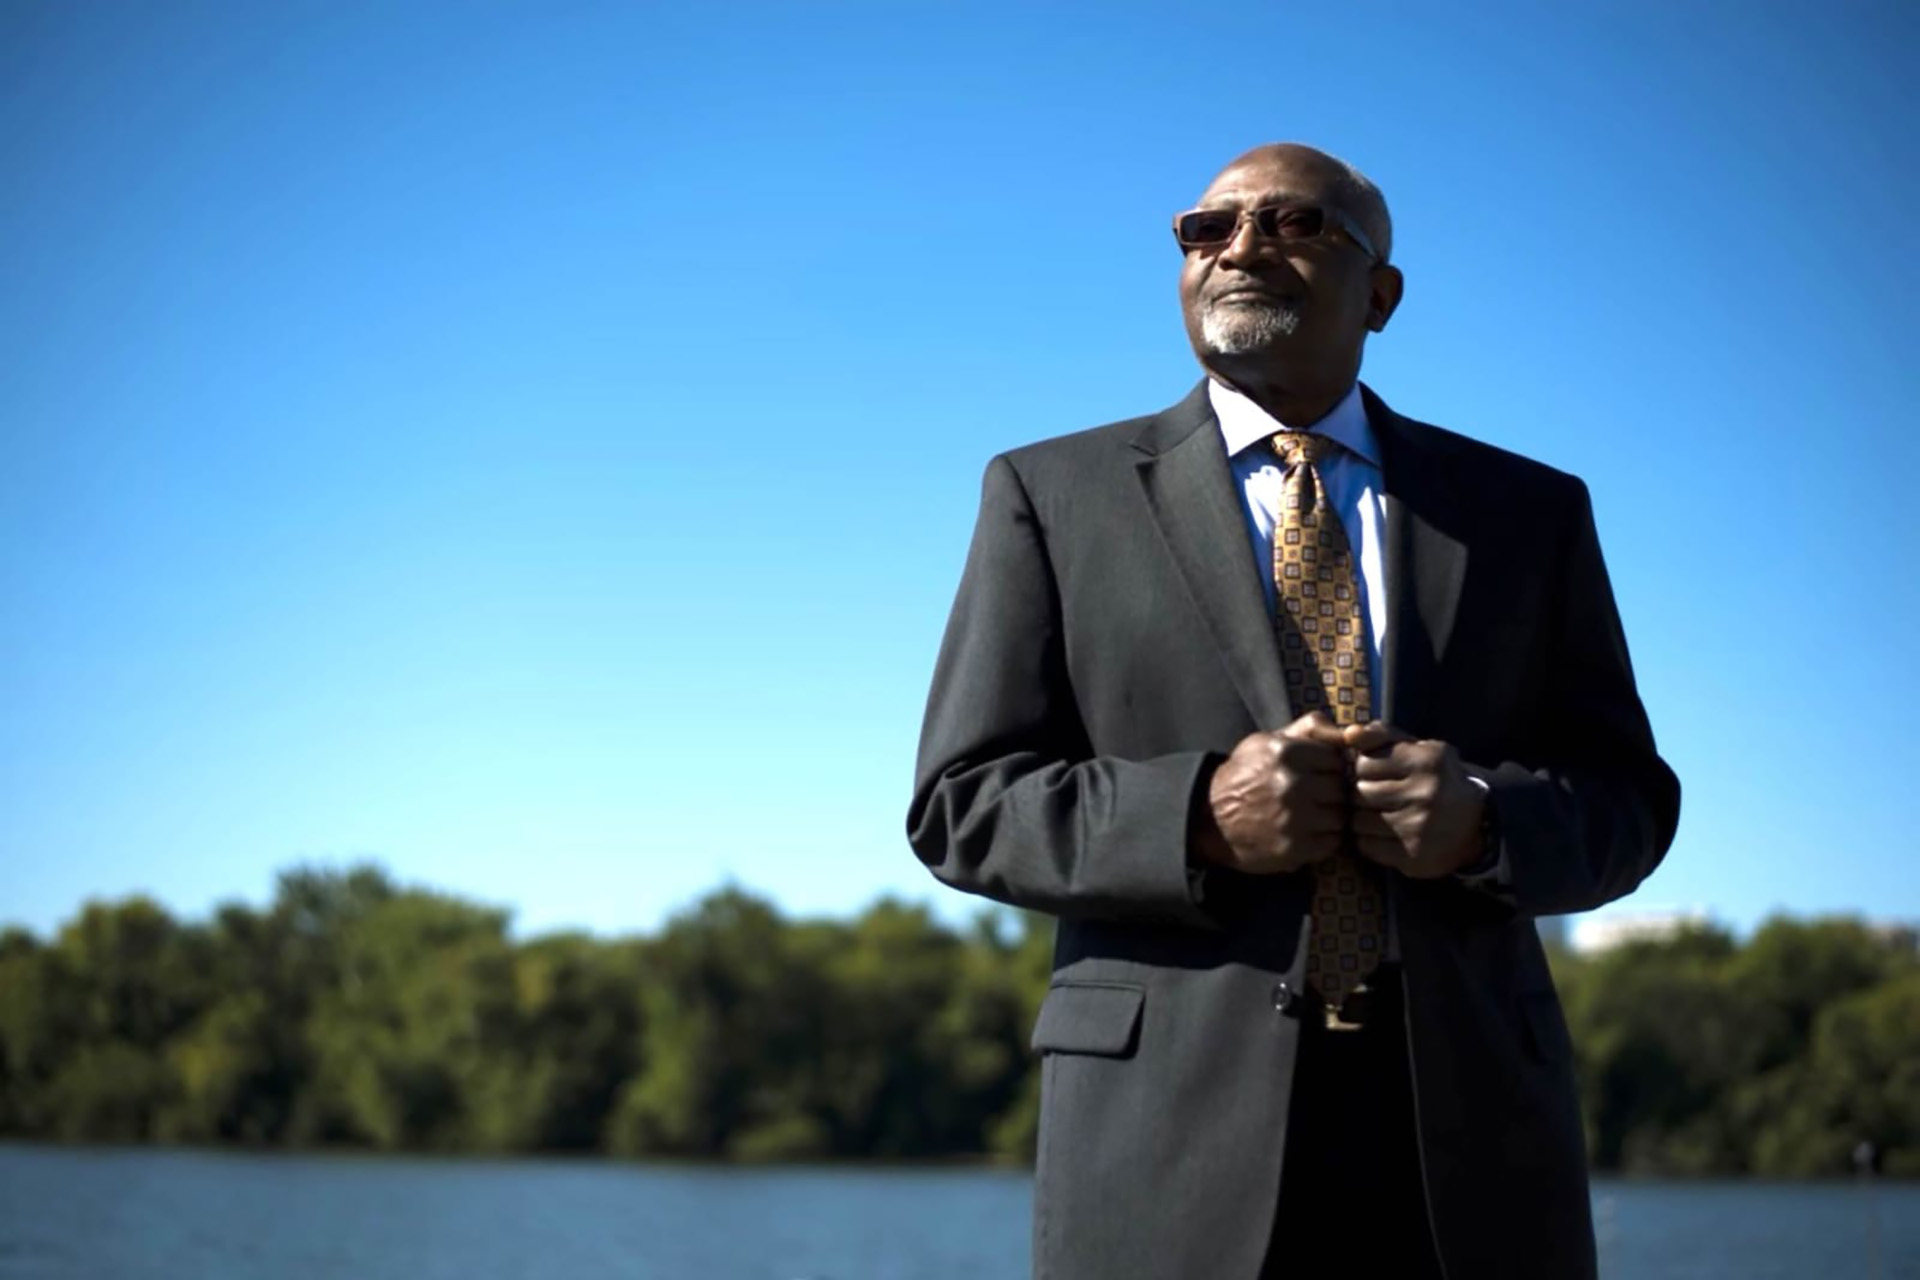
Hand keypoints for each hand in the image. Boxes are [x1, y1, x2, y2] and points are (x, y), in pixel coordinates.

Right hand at [1194, 712, 1349, 874]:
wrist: (1210, 819)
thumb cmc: (1244, 776)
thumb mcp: (1267, 741)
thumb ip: (1309, 728)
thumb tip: (1350, 732)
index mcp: (1286, 753)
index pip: (1336, 760)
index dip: (1327, 768)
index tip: (1313, 775)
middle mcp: (1291, 784)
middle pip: (1340, 788)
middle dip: (1329, 793)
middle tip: (1312, 798)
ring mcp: (1293, 818)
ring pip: (1339, 816)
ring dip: (1329, 817)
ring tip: (1309, 816)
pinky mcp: (1293, 848)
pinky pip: (1331, 842)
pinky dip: (1323, 839)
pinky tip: (1305, 833)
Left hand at [1342, 721, 1484, 878]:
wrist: (1475, 825)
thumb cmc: (1435, 780)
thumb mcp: (1418, 749)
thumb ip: (1382, 735)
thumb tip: (1349, 734)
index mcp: (1426, 760)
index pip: (1364, 763)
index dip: (1364, 770)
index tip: (1377, 775)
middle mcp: (1425, 792)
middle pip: (1359, 793)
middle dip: (1362, 795)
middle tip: (1379, 798)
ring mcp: (1419, 826)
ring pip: (1359, 821)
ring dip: (1364, 819)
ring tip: (1383, 816)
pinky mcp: (1413, 855)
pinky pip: (1366, 845)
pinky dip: (1370, 841)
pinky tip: (1387, 836)